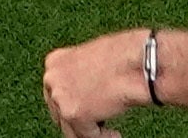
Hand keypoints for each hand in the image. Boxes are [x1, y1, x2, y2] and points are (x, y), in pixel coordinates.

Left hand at [44, 38, 166, 130]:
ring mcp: (60, 96)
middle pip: (59, 112)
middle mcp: (52, 78)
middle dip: (78, 120)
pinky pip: (86, 135)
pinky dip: (103, 137)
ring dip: (90, 131)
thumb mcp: (92, 61)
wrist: (135, 62)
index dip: (71, 106)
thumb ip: (79, 76)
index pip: (56, 93)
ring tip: (109, 132)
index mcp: (55, 61)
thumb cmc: (123, 57)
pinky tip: (115, 134)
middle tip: (97, 125)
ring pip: (70, 128)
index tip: (85, 113)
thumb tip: (82, 93)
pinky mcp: (72, 113)